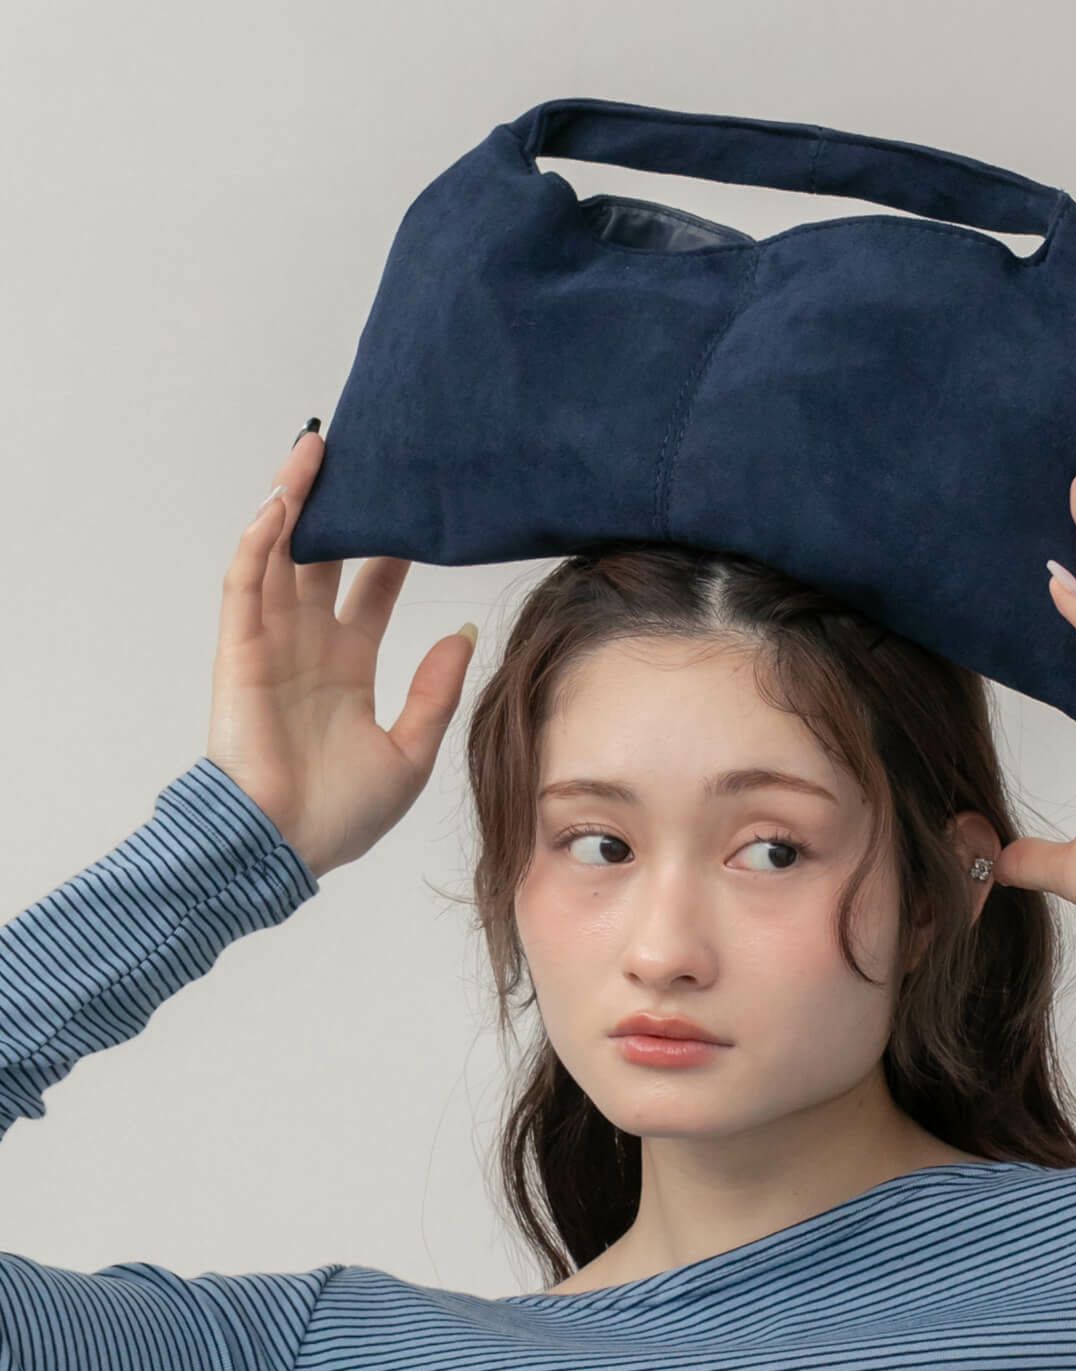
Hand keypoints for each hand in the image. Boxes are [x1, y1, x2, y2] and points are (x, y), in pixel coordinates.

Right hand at [206, 430, 477, 880]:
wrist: (283, 849)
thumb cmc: (340, 815)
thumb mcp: (410, 752)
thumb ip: (435, 692)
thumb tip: (465, 637)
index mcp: (346, 667)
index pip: (371, 590)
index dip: (390, 548)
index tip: (417, 504)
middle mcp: (308, 646)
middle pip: (323, 557)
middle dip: (340, 506)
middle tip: (366, 453)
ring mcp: (270, 644)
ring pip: (281, 554)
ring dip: (295, 500)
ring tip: (318, 446)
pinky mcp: (239, 650)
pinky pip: (246, 582)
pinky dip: (261, 539)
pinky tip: (282, 500)